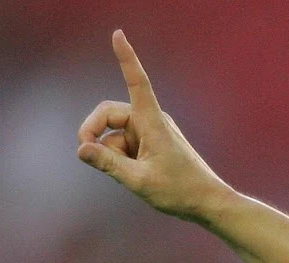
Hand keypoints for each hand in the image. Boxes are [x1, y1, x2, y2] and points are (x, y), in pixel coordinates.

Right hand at [77, 30, 229, 220]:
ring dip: (110, 152)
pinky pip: (122, 144)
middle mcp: (151, 120)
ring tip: (131, 174)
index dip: (126, 58)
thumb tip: (80, 149)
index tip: (118, 34)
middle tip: (84, 152)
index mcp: (153, 122)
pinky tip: (136, 173)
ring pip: (112, 134)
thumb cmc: (180, 191)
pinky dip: (120, 158)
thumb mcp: (140, 180)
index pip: (137, 83)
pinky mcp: (149, 142)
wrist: (208, 202)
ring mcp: (150, 131)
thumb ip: (108, 164)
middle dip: (92, 131)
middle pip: (107, 113)